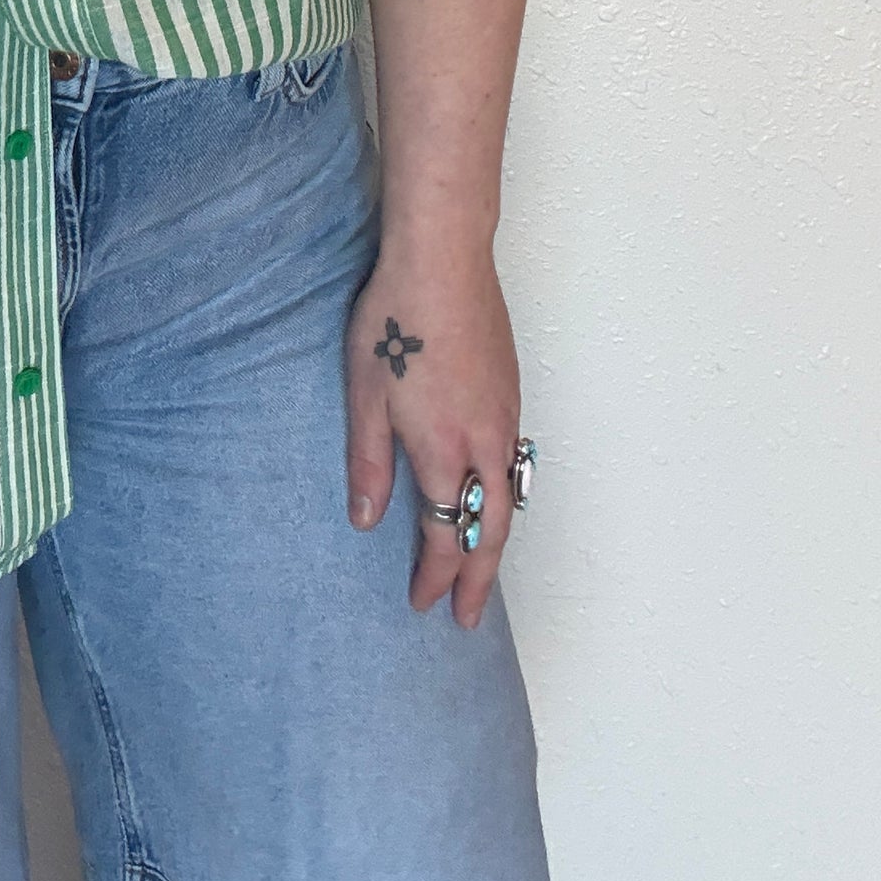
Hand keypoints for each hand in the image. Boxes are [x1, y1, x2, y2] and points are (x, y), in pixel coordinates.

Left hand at [341, 236, 521, 629]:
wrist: (443, 261)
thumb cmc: (395, 320)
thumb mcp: (364, 394)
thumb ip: (367, 463)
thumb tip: (365, 522)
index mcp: (443, 451)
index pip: (445, 535)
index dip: (434, 576)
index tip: (422, 603)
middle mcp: (484, 443)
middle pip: (490, 531)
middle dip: (478, 580)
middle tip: (468, 618)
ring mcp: (504, 417)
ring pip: (510, 499)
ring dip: (496, 541)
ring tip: (482, 570)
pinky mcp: (511, 392)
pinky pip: (516, 465)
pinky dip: (507, 499)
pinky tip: (492, 499)